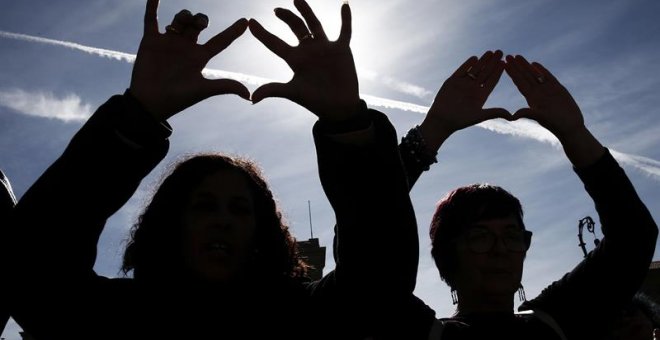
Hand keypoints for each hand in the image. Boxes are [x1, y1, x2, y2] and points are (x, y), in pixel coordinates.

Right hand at [129, 0, 249, 120]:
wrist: (151, 102)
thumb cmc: (178, 98)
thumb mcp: (204, 89)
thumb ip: (226, 86)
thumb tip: (250, 96)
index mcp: (200, 57)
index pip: (221, 41)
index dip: (233, 31)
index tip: (245, 21)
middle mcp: (186, 47)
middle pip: (198, 25)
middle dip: (201, 19)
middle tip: (201, 24)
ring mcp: (169, 43)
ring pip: (179, 20)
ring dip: (184, 15)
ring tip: (184, 21)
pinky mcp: (151, 41)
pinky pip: (151, 19)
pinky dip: (153, 6)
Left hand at [249, 0, 359, 121]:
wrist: (339, 108)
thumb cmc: (315, 101)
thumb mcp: (293, 92)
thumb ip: (273, 90)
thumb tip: (252, 98)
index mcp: (295, 59)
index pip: (274, 43)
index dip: (262, 33)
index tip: (251, 22)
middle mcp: (308, 50)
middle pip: (295, 28)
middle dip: (286, 17)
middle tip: (276, 10)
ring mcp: (324, 48)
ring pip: (314, 24)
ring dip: (306, 11)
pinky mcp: (341, 49)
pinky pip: (344, 31)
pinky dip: (346, 19)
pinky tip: (345, 4)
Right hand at [421, 50, 509, 149]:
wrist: (442, 120)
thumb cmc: (460, 121)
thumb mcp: (479, 116)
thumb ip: (494, 113)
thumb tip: (511, 115)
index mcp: (481, 95)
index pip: (492, 81)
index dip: (498, 72)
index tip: (504, 63)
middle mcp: (473, 88)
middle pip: (485, 73)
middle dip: (493, 62)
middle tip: (500, 52)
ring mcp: (463, 84)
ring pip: (475, 70)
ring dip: (482, 61)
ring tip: (490, 52)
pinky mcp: (452, 81)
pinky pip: (461, 71)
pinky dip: (467, 64)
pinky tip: (475, 58)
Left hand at [504, 55, 584, 139]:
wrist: (570, 127)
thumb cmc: (556, 125)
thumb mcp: (541, 118)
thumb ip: (528, 114)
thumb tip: (513, 115)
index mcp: (531, 99)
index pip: (519, 83)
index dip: (512, 73)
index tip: (504, 64)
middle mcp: (537, 93)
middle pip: (524, 76)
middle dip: (516, 66)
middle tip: (507, 55)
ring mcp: (547, 90)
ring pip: (534, 74)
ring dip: (526, 66)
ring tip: (517, 56)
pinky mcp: (558, 88)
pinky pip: (547, 77)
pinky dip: (541, 70)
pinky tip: (534, 63)